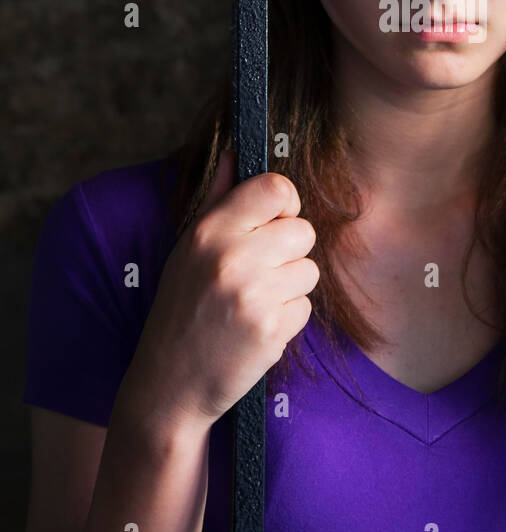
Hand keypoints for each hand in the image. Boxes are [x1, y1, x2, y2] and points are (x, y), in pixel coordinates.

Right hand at [117, 148, 319, 433]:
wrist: (169, 384)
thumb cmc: (181, 309)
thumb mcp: (187, 249)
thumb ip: (218, 197)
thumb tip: (239, 148)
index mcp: (209, 231)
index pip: (277, 188)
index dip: (284, 204)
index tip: (273, 221)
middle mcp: (231, 258)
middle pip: (303, 230)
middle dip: (289, 252)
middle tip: (258, 273)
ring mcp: (253, 295)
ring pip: (310, 269)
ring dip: (290, 286)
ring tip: (254, 302)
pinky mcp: (272, 330)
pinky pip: (307, 306)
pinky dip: (289, 318)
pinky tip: (256, 327)